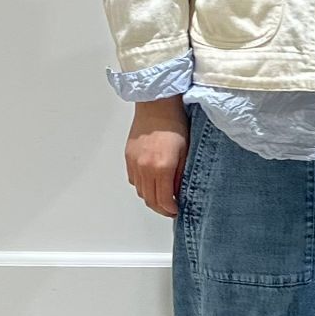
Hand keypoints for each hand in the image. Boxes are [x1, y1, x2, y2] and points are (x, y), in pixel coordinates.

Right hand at [125, 98, 189, 215]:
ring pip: (140, 191)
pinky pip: (133, 180)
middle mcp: (145, 168)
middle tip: (170, 208)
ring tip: (162, 196)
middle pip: (150, 199)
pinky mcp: (128, 157)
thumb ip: (180, 176)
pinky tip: (151, 182)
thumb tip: (178, 192)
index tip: (176, 210)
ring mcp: (134, 163)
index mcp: (162, 167)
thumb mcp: (186, 152)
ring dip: (151, 198)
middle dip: (161, 208)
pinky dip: (142, 186)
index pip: (163, 200)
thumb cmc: (174, 124)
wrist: (156, 106)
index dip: (170, 209)